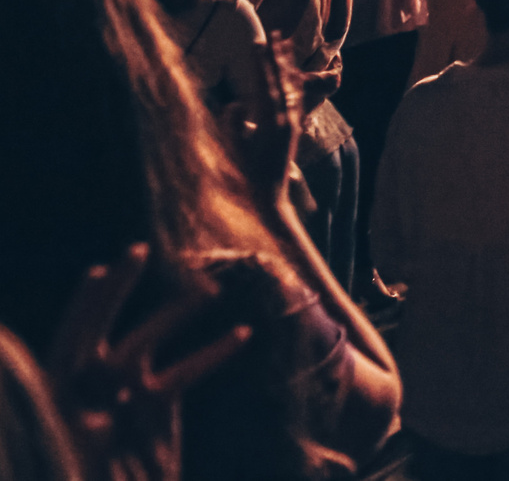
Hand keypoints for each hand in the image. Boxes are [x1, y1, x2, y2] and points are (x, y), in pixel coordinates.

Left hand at [46, 244, 252, 480]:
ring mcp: (124, 396)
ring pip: (146, 344)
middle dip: (115, 292)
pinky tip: (242, 335)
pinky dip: (213, 354)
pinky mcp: (156, 407)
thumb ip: (84, 435)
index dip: (83, 309)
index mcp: (63, 402)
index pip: (69, 347)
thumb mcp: (78, 463)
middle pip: (98, 332)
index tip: (100, 271)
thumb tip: (102, 409)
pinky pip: (185, 372)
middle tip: (138, 252)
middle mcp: (89, 392)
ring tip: (210, 291)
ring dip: (176, 315)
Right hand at [218, 41, 302, 215]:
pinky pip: (293, 97)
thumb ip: (233, 127)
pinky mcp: (292, 128)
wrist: (269, 197)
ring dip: (286, 64)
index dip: (262, 63)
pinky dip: (290, 80)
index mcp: (271, 122)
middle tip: (275, 33)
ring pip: (291, 86)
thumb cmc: (246, 176)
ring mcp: (291, 122)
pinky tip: (288, 71)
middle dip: (277, 56)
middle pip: (282, 80)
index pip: (266, 84)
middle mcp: (286, 119)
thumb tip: (234, 105)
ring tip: (284, 43)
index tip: (258, 42)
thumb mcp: (235, 151)